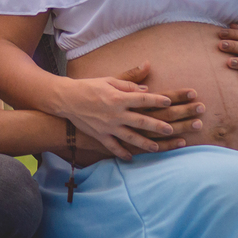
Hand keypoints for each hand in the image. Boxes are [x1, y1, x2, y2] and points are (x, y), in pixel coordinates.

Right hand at [58, 63, 192, 159]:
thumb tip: (146, 87)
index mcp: (118, 97)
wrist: (66, 99)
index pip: (142, 99)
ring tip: (157, 147)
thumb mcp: (109, 80)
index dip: (157, 100)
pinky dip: (122, 153)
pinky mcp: (100, 136)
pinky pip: (113, 147)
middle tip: (171, 129)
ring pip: (130, 138)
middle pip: (141, 121)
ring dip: (145, 143)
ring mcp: (108, 127)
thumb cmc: (89, 86)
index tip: (169, 101)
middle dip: (157, 126)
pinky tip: (131, 157)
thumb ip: (128, 82)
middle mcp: (115, 114)